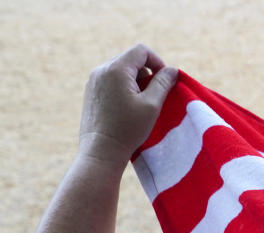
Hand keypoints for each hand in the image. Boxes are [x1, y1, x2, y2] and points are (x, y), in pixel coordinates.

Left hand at [79, 44, 178, 166]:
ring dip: (136, 79)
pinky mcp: (91, 90)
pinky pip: (111, 78)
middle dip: (147, 71)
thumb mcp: (151, 105)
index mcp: (116, 69)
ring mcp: (94, 79)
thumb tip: (172, 70)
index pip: (141, 50)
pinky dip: (124, 86)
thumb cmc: (128, 129)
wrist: (101, 150)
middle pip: (130, 58)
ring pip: (121, 68)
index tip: (165, 81)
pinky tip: (128, 107)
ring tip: (141, 102)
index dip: (158, 62)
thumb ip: (162, 83)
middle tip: (155, 94)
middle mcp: (102, 69)